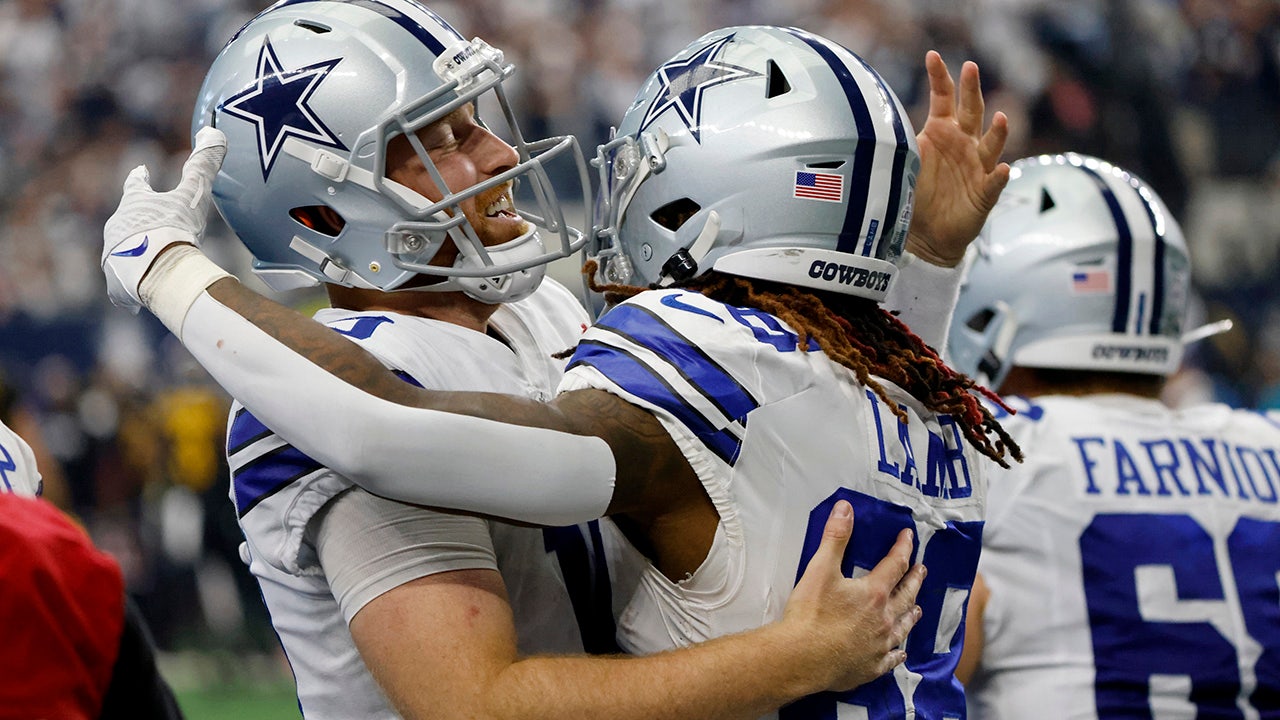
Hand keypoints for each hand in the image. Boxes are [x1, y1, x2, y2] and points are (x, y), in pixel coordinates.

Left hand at [102, 126, 225, 311]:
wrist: (156, 270)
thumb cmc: (173, 228)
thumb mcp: (192, 196)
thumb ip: (202, 167)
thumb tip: (214, 133)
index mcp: (135, 203)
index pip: (135, 184)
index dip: (139, 178)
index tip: (140, 170)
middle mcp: (118, 225)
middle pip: (126, 219)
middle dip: (137, 220)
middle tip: (149, 224)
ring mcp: (114, 254)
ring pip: (123, 251)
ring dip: (135, 253)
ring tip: (148, 261)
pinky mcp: (116, 281)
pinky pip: (124, 282)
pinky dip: (133, 282)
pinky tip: (140, 290)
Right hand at [782, 500, 923, 691]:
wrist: (802, 658)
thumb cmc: (810, 614)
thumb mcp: (820, 569)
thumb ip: (835, 538)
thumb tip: (846, 508)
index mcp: (874, 593)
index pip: (895, 564)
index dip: (903, 548)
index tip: (908, 537)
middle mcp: (884, 619)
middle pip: (906, 595)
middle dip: (914, 580)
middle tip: (922, 570)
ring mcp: (879, 645)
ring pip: (903, 627)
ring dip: (911, 615)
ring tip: (918, 608)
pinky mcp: (871, 667)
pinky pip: (891, 659)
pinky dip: (898, 653)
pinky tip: (901, 652)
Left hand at [907, 51, 1009, 266]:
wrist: (927, 235)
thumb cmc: (918, 193)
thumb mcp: (904, 162)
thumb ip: (898, 141)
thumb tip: (872, 120)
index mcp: (943, 132)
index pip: (944, 98)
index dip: (940, 77)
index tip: (933, 55)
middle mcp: (964, 144)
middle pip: (971, 112)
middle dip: (972, 90)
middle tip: (971, 67)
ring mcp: (977, 167)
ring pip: (990, 145)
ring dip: (997, 132)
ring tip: (1000, 118)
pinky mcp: (984, 193)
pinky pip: (994, 183)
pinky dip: (998, 176)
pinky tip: (1002, 170)